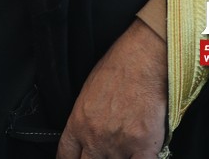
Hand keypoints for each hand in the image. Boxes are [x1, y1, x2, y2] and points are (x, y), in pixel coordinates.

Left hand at [56, 17, 166, 158]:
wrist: (142, 60)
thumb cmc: (117, 68)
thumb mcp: (88, 92)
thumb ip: (85, 119)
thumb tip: (88, 133)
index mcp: (78, 123)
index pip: (65, 156)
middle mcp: (95, 137)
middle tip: (101, 152)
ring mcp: (118, 144)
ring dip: (118, 158)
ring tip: (123, 146)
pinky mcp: (143, 146)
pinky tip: (139, 155)